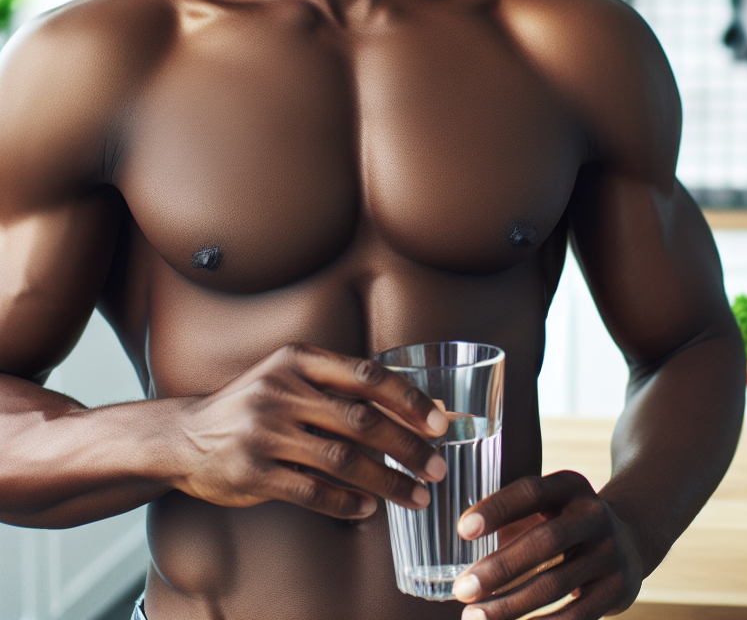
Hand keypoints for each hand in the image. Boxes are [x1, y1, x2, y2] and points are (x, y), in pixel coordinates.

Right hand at [172, 342, 448, 519]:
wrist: (182, 435)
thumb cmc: (254, 404)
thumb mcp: (292, 376)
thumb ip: (344, 386)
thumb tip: (417, 406)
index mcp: (299, 359)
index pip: (367, 375)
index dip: (408, 399)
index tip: (440, 422)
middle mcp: (282, 390)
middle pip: (361, 420)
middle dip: (408, 447)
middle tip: (437, 467)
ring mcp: (265, 432)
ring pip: (342, 460)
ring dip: (386, 481)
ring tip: (415, 495)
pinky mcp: (252, 472)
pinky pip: (311, 491)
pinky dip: (345, 503)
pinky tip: (368, 509)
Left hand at [452, 471, 643, 619]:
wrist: (631, 540)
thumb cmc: (567, 523)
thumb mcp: (550, 506)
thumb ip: (514, 518)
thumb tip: (454, 547)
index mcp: (571, 486)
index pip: (531, 492)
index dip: (497, 508)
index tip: (462, 530)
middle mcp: (594, 514)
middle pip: (545, 540)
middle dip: (500, 568)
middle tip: (461, 589)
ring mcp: (610, 552)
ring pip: (555, 584)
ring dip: (510, 606)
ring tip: (473, 618)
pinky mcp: (619, 589)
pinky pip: (575, 617)